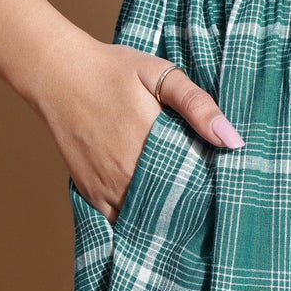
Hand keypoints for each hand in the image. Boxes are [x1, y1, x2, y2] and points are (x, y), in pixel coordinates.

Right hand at [36, 36, 244, 224]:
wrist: (58, 74)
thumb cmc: (112, 70)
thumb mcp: (159, 74)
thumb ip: (196, 105)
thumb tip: (232, 140)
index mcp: (151, 145)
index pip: (195, 184)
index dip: (212, 188)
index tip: (224, 185)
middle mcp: (127, 173)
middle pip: (172, 205)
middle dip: (192, 205)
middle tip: (209, 200)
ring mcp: (106, 187)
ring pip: (147, 217)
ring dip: (166, 216)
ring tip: (186, 208)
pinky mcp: (90, 192)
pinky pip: (120, 219)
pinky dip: (137, 219)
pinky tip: (152, 210)